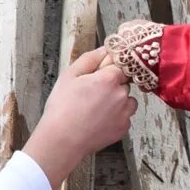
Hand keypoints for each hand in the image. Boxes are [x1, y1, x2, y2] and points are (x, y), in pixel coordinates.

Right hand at [22, 47, 137, 189]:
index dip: (108, 69)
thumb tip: (104, 50)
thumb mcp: (69, 75)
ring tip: (95, 108)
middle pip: (123, 83)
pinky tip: (98, 119)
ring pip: (126, 100)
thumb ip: (89, 59)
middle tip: (91, 93)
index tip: (97, 75)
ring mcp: (125, 113)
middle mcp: (122, 95)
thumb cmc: (62, 106)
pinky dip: (115, 116)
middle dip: (111, 85)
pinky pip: (124, 116)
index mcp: (109, 79)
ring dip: (116, 101)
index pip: (120, 65)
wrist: (63, 139)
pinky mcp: (124, 128)